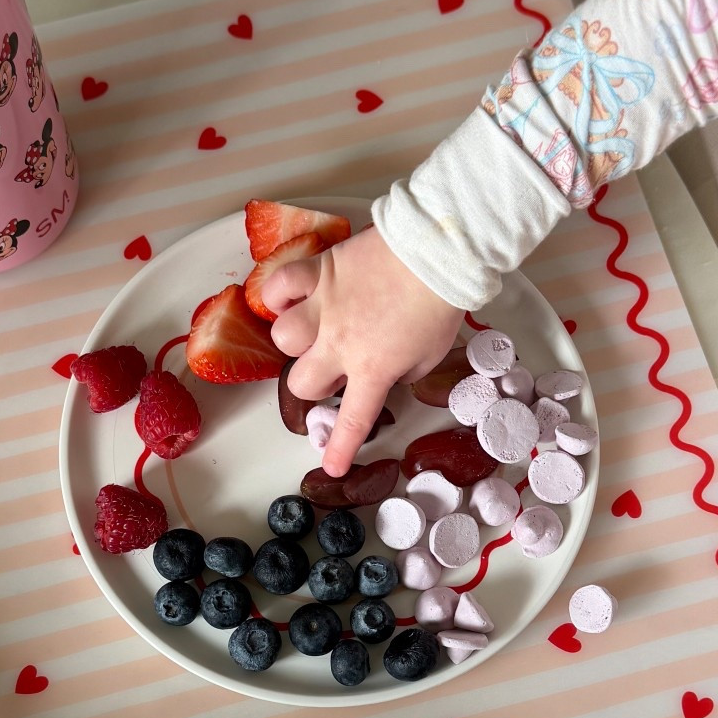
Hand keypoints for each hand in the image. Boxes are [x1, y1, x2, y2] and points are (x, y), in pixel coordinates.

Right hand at [263, 227, 461, 476]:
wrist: (436, 251)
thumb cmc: (439, 304)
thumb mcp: (431, 355)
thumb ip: (402, 372)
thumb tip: (386, 371)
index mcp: (373, 369)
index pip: (352, 420)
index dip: (340, 448)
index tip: (332, 466)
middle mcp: (339, 344)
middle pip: (302, 382)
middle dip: (316, 382)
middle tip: (334, 366)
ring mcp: (322, 306)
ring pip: (282, 337)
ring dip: (296, 339)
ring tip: (312, 328)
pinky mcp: (317, 271)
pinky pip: (278, 286)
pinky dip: (279, 294)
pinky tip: (292, 297)